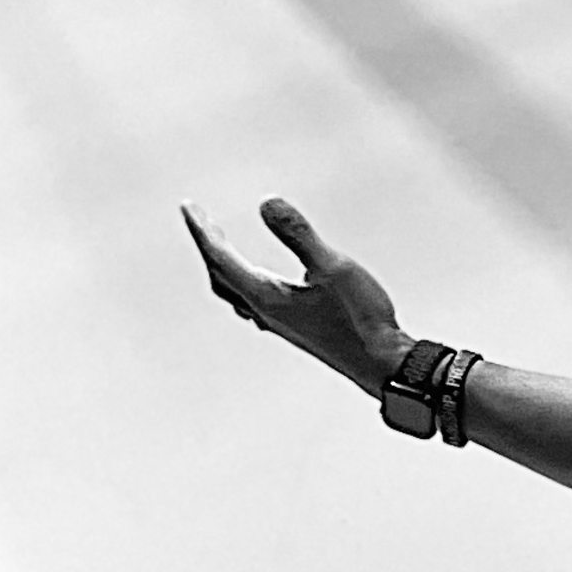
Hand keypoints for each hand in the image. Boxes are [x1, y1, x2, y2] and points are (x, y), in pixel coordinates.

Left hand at [181, 196, 410, 394]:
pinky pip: (254, 304)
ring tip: (223, 248)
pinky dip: (245, 284)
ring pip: (235, 294)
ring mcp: (280, 325)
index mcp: (266, 297)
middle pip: (221, 278)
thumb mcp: (333, 268)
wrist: (383, 366)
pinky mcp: (296, 330)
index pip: (221, 259)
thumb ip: (299, 235)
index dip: (202, 231)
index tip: (189, 207)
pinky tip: (261, 284)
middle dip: (209, 247)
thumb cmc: (361, 320)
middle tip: (203, 222)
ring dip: (224, 268)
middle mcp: (265, 313)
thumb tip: (266, 204)